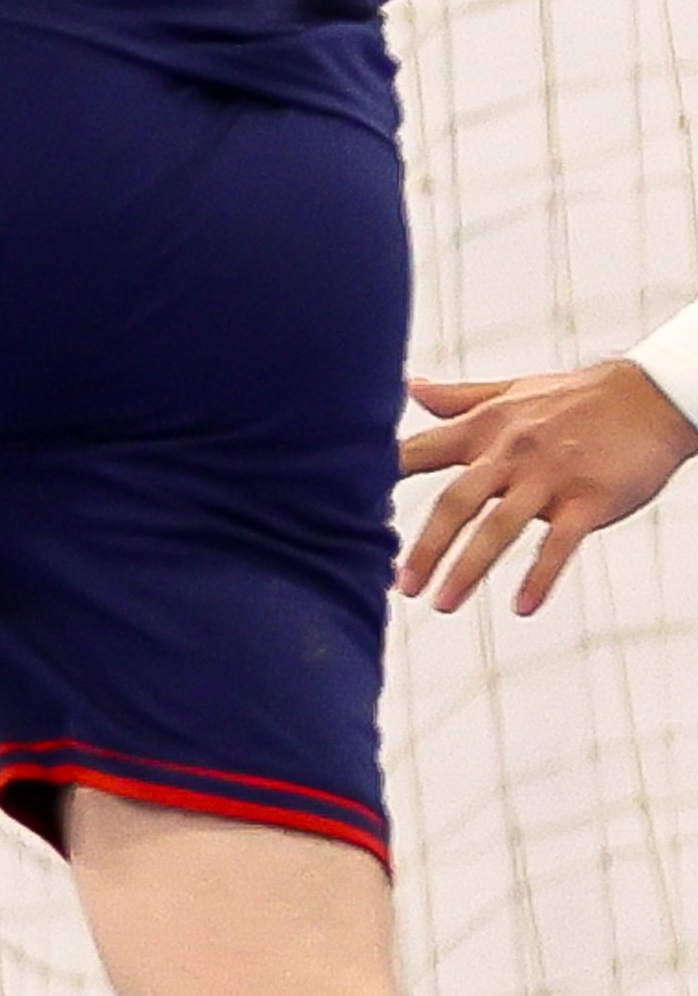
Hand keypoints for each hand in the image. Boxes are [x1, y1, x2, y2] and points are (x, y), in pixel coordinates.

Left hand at [397, 362, 697, 615]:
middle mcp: (509, 454)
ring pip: (498, 528)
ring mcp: (549, 478)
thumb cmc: (575, 397)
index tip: (345, 506)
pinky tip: (523, 606)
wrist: (649, 397)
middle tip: (401, 585)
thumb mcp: (511, 391)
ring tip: (443, 603)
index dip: (381, 477)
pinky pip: (559, 544)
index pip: (419, 452)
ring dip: (468, 570)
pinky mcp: (588, 500)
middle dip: (425, 547)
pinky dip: (540, 576)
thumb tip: (412, 389)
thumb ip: (458, 398)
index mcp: (483, 430)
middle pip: (454, 504)